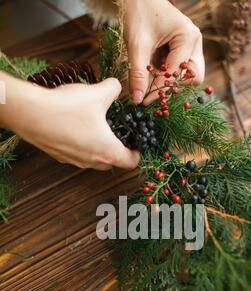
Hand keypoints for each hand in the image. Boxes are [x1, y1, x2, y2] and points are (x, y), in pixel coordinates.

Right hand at [0, 72, 139, 170]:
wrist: (31, 114)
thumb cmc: (68, 108)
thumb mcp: (97, 93)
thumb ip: (113, 89)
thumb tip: (117, 86)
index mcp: (108, 151)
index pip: (130, 162)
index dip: (137, 153)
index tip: (137, 143)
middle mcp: (92, 161)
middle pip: (112, 163)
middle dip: (118, 150)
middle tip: (118, 134)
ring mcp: (74, 161)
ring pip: (92, 160)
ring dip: (98, 148)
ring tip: (96, 127)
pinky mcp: (59, 156)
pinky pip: (76, 154)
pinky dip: (80, 144)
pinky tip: (75, 126)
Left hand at [124, 0, 204, 104]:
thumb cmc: (138, 13)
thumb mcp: (137, 45)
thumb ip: (138, 73)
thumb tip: (137, 100)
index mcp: (188, 38)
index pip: (178, 73)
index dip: (161, 89)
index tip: (144, 101)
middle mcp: (195, 43)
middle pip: (193, 78)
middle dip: (173, 88)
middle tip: (151, 95)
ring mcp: (191, 47)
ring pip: (188, 77)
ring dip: (170, 84)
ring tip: (149, 85)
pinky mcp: (183, 51)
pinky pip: (180, 72)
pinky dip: (166, 78)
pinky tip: (151, 77)